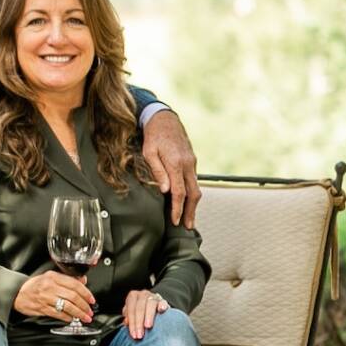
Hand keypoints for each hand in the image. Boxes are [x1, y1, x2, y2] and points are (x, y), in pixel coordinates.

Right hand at [15, 269, 95, 325]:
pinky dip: (67, 317)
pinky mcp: (42, 308)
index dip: (86, 293)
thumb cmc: (34, 285)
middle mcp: (50, 286)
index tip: (91, 299)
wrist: (17, 293)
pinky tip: (71, 319)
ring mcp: (45, 298)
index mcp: (53, 277)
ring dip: (78, 313)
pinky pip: (58, 314)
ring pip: (67, 306)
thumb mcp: (50, 277)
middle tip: (89, 311)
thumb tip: (82, 281)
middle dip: (84, 305)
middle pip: (72, 296)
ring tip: (84, 317)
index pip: (74, 284)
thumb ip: (67, 279)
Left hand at [123, 289, 165, 338]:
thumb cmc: (140, 311)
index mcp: (133, 296)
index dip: (132, 323)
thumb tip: (126, 322)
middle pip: (139, 308)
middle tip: (139, 334)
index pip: (131, 310)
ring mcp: (153, 297)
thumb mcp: (132, 313)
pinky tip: (161, 310)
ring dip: (149, 316)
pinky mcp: (163, 300)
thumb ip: (128, 317)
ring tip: (148, 326)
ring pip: (150, 305)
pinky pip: (163, 302)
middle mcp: (142, 295)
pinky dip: (162, 305)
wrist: (154, 306)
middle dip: (139, 323)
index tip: (133, 334)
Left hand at [141, 108, 200, 226]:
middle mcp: (188, 165)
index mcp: (177, 163)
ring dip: (193, 204)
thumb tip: (166, 190)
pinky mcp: (192, 161)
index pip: (180, 193)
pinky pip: (193, 181)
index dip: (178, 209)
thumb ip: (158, 171)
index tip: (176, 221)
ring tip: (188, 219)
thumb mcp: (149, 151)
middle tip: (187, 227)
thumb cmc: (153, 135)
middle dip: (191, 212)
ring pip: (196, 188)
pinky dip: (191, 193)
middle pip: (193, 194)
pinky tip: (186, 201)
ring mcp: (192, 163)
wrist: (165, 118)